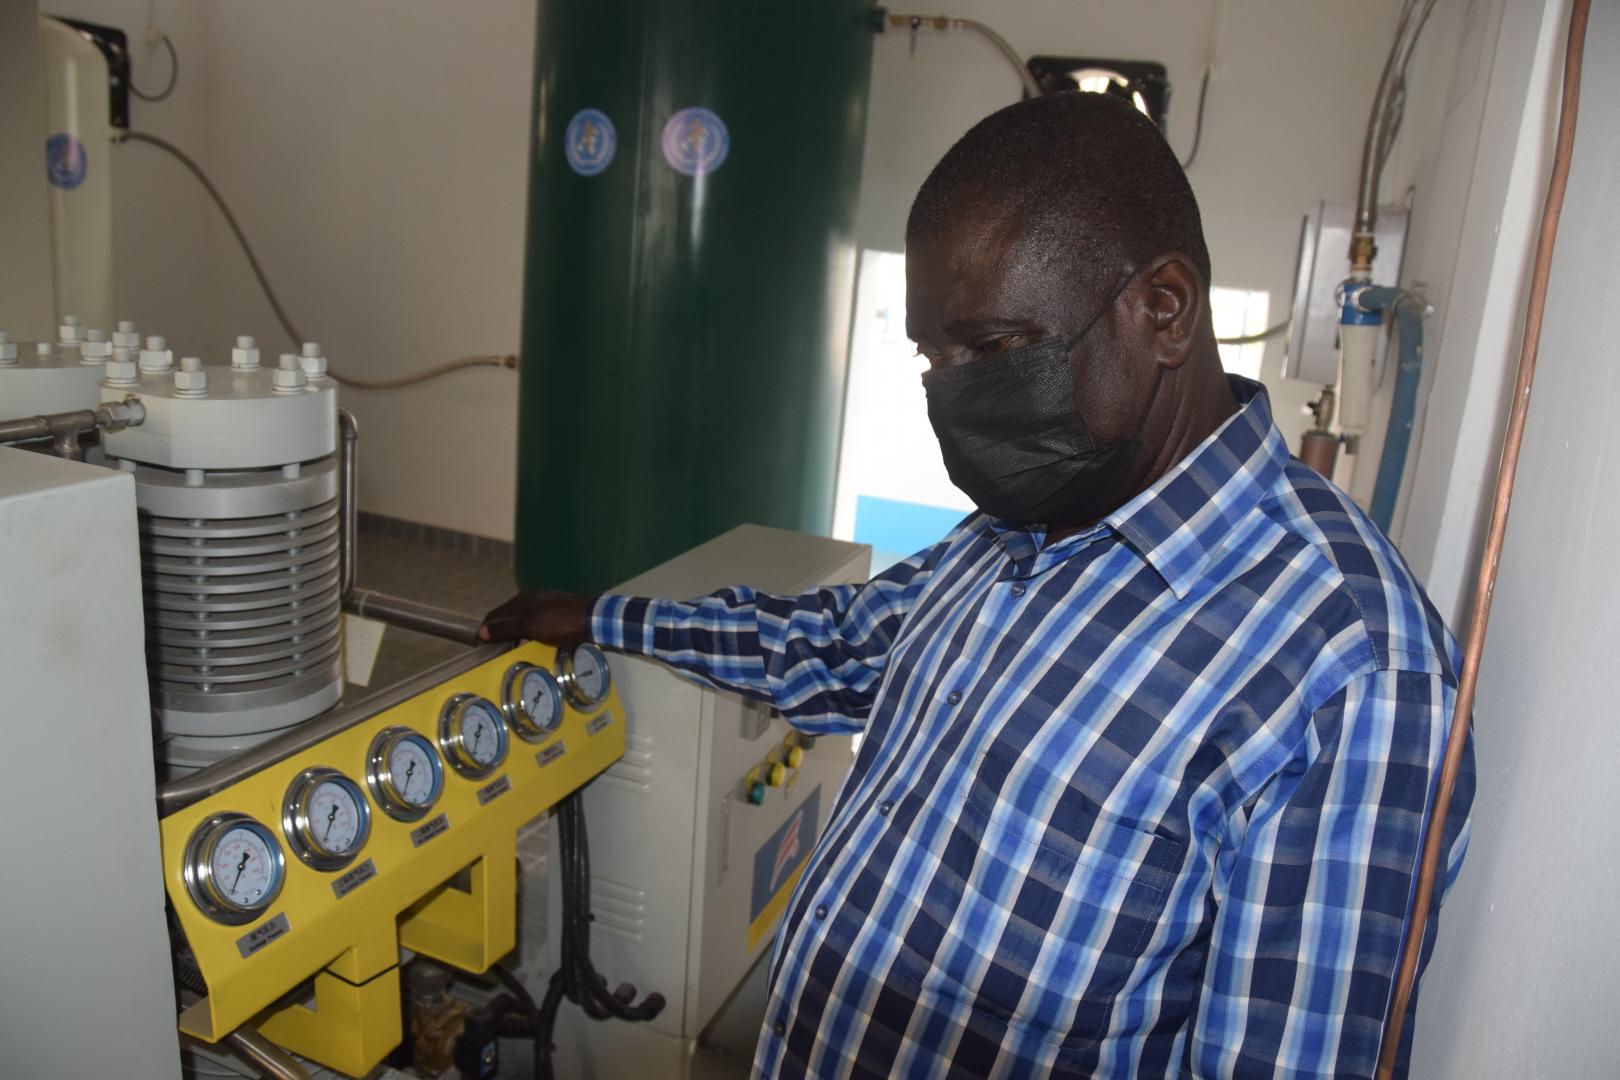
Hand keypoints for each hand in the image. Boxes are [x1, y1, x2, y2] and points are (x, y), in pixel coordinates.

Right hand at [478, 590, 596, 646]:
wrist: (594, 618)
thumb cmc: (561, 622)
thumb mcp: (530, 626)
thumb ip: (506, 628)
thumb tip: (482, 631)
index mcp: (521, 601)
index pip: (494, 615)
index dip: (484, 630)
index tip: (478, 646)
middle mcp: (530, 599)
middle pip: (506, 617)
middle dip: (496, 631)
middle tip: (490, 649)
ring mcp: (544, 604)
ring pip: (520, 620)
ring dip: (511, 632)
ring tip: (506, 648)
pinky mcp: (556, 612)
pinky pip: (533, 622)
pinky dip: (525, 632)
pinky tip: (529, 641)